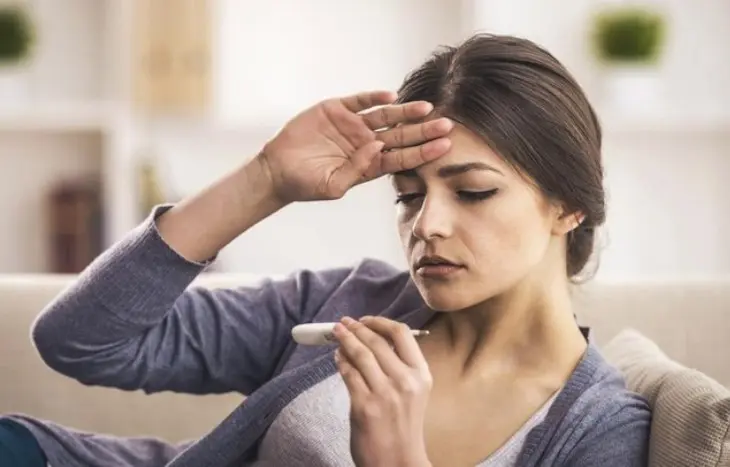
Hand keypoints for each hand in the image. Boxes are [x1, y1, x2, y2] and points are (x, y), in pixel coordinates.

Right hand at [259, 90, 452, 203]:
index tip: (445, 147)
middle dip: (423, 131)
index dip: (423, 152)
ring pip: (385, 116)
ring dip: (406, 112)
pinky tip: (390, 96)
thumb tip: (377, 147)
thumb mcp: (333, 186)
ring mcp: (352, 125)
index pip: (402, 157)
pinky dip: (374, 97)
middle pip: (401, 135)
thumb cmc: (306, 184)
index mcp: (369, 164)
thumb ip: (357, 170)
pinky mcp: (336, 109)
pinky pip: (360, 101)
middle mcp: (365, 143)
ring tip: (426, 108)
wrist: (277, 170)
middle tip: (447, 125)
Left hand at [333, 316, 432, 466]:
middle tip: (344, 323)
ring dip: (345, 340)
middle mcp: (405, 381)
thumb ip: (398, 367)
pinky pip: (348, 374)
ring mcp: (384, 394)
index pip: (402, 334)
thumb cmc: (404, 427)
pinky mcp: (364, 406)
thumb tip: (371, 340)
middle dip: (356, 329)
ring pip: (360, 355)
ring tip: (337, 333)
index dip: (379, 322)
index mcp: (421, 375)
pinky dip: (340, 362)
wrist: (398, 462)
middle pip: (376, 342)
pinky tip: (337, 357)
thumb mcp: (413, 393)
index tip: (365, 320)